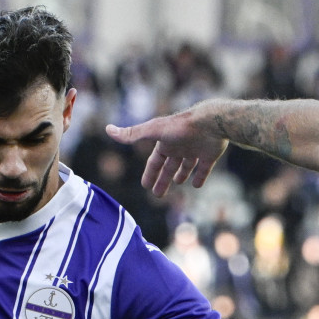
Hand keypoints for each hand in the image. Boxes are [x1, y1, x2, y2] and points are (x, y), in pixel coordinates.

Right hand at [106, 110, 227, 196]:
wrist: (210, 124)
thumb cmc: (180, 128)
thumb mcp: (153, 131)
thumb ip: (133, 134)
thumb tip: (108, 129)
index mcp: (165, 142)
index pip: (155, 161)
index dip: (150, 173)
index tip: (145, 185)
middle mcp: (179, 146)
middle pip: (169, 166)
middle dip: (163, 179)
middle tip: (158, 194)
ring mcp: (195, 150)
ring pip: (186, 165)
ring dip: (181, 175)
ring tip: (177, 183)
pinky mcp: (209, 155)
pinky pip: (203, 168)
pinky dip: (200, 176)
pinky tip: (197, 185)